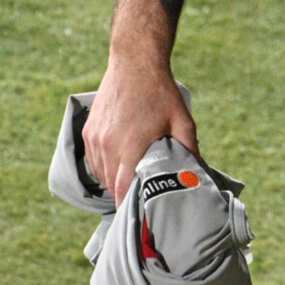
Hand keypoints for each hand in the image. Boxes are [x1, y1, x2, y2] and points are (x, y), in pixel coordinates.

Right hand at [83, 60, 195, 196]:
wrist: (134, 64)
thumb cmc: (161, 93)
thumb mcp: (182, 121)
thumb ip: (188, 149)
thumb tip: (196, 174)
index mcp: (131, 146)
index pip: (123, 190)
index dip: (128, 208)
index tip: (136, 220)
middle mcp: (108, 145)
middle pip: (111, 186)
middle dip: (124, 196)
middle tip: (139, 202)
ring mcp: (95, 139)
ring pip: (100, 174)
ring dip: (113, 182)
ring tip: (131, 183)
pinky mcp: (88, 131)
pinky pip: (92, 161)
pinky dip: (103, 168)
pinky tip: (118, 165)